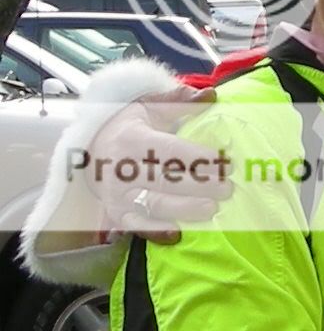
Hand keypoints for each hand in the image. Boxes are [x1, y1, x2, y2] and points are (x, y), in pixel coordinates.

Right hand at [87, 85, 229, 243]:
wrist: (89, 149)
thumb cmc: (130, 126)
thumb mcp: (151, 107)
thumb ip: (182, 102)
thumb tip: (212, 95)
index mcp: (133, 139)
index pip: (171, 151)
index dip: (199, 158)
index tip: (225, 163)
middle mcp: (121, 169)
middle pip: (165, 180)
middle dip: (199, 185)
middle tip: (227, 189)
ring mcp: (117, 195)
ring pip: (154, 204)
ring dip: (184, 209)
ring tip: (211, 209)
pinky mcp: (115, 214)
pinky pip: (136, 226)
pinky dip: (156, 232)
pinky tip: (177, 235)